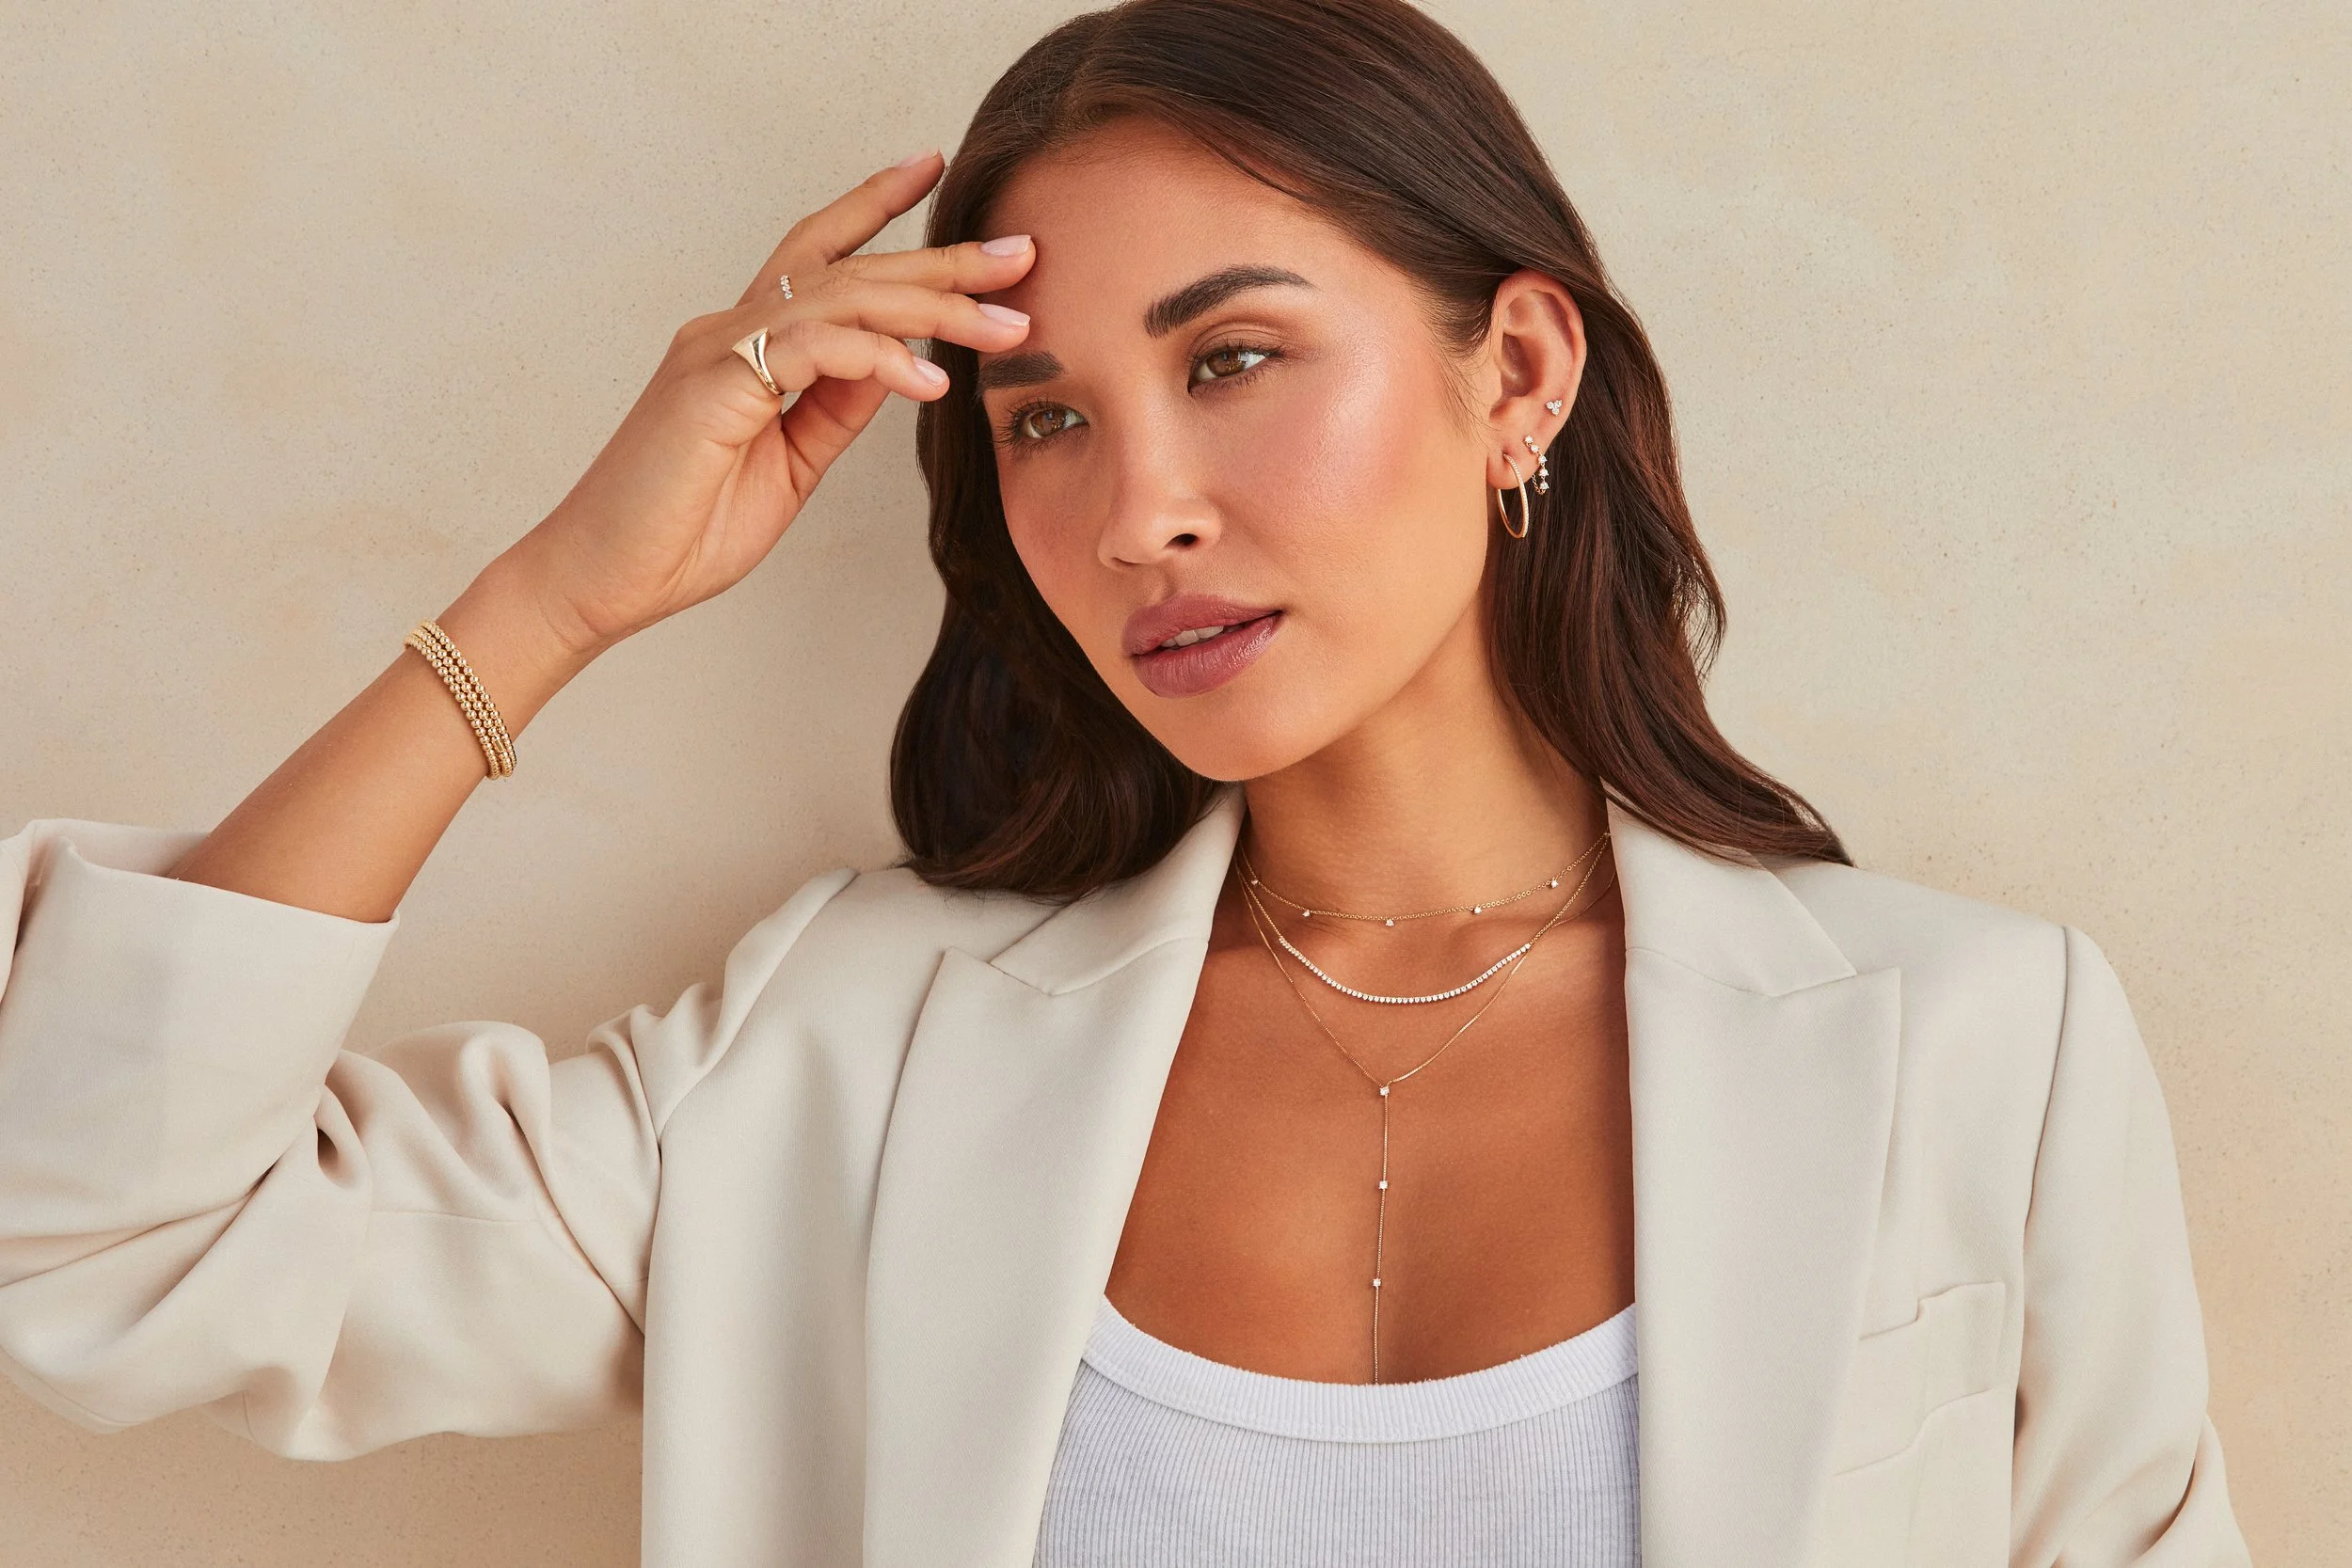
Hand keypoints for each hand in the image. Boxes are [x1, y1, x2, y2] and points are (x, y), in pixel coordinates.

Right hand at [504, 150, 1032, 656]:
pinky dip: (875, 357)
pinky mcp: (712, 386)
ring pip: (842, 296)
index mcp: (748, 343)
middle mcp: (730, 328)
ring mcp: (717, 349)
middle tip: (1022, 251)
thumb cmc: (686, 527)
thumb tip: (899, 361)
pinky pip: (812, 348)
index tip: (937, 171)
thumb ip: (838, 407)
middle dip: (943, 258)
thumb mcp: (792, 462)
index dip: (877, 207)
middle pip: (851, 267)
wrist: (605, 578)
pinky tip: (926, 381)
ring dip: (932, 307)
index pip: (819, 253)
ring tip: (1004, 325)